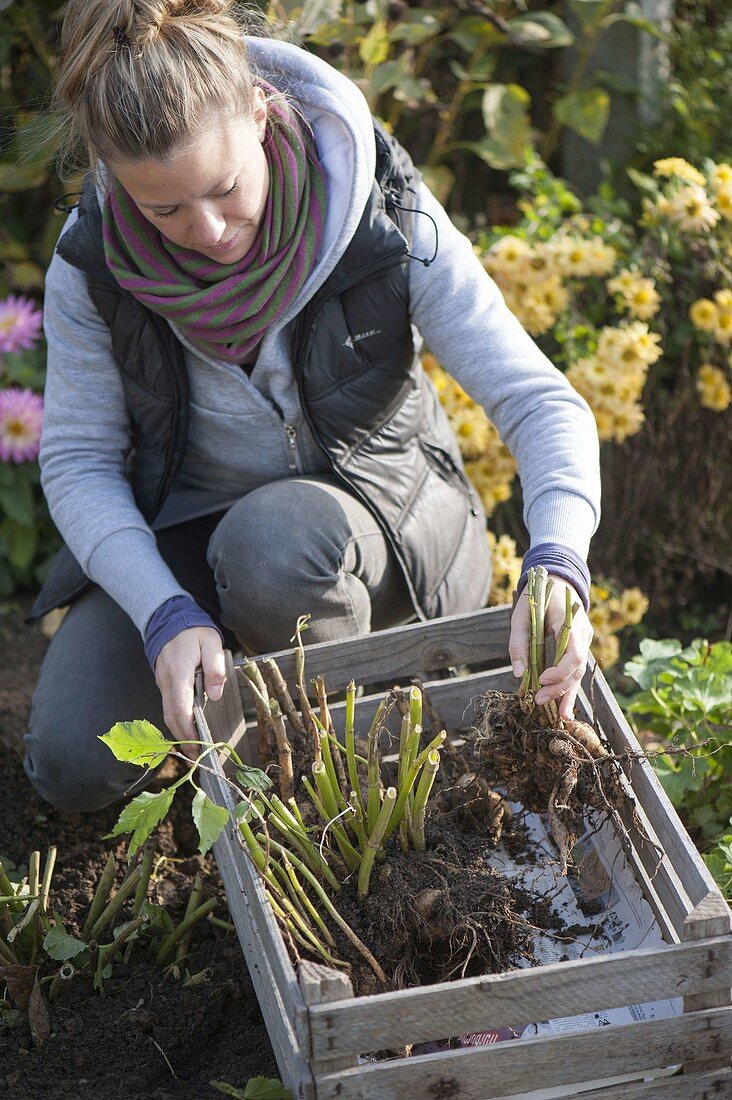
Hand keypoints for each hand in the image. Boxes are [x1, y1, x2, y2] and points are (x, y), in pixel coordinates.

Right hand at [154, 627, 225, 760]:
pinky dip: (177, 721)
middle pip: (171, 716)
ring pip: (168, 713)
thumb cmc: (194, 632)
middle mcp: (167, 681)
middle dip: (183, 738)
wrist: (170, 620)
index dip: (187, 729)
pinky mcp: (164, 684)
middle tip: (197, 756)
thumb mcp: (211, 642)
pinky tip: (189, 730)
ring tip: (195, 749)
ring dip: (179, 732)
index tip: (196, 745)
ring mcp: (163, 684)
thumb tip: (215, 695)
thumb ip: (214, 668)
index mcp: (179, 672)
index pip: (179, 706)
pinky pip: (168, 706)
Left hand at [508, 574, 593, 721]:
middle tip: (539, 701)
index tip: (541, 679)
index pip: (574, 654)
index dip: (560, 671)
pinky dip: (569, 687)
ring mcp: (585, 640)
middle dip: (560, 688)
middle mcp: (583, 633)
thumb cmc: (536, 597)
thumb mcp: (520, 615)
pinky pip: (576, 669)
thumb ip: (518, 642)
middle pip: (577, 668)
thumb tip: (519, 674)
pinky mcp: (581, 646)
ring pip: (579, 672)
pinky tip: (565, 708)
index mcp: (570, 622)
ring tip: (561, 717)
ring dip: (568, 694)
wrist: (558, 581)